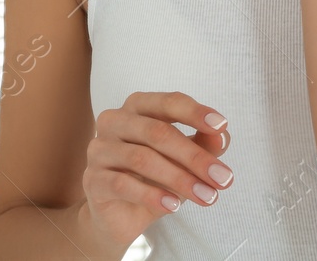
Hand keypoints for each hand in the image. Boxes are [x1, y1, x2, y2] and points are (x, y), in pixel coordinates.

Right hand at [78, 91, 231, 254]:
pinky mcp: (92, 179)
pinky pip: (122, 184)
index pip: (167, 102)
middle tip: (224, 178)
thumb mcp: (184, 160)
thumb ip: (203, 144)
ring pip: (141, 159)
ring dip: (180, 179)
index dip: (195, 112)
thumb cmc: (154, 178)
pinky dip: (152, 195)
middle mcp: (113, 121)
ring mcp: (99, 149)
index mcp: (137, 107)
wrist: (120, 215)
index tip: (221, 126)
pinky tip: (173, 206)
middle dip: (194, 156)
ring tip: (207, 197)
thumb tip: (222, 136)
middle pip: (157, 132)